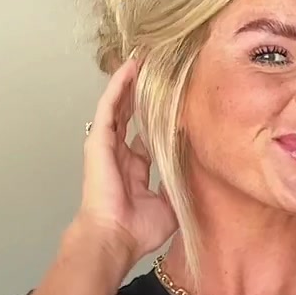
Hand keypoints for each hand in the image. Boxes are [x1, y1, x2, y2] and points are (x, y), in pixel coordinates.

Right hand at [79, 59, 176, 263]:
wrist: (114, 237)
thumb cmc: (138, 230)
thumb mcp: (170, 205)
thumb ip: (179, 187)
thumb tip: (196, 176)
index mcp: (135, 169)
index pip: (147, 136)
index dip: (158, 119)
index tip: (173, 102)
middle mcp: (120, 154)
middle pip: (131, 114)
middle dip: (142, 92)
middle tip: (156, 69)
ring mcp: (107, 145)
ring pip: (120, 104)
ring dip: (130, 81)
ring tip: (143, 57)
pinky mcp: (99, 139)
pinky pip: (110, 105)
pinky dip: (120, 85)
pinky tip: (131, 66)